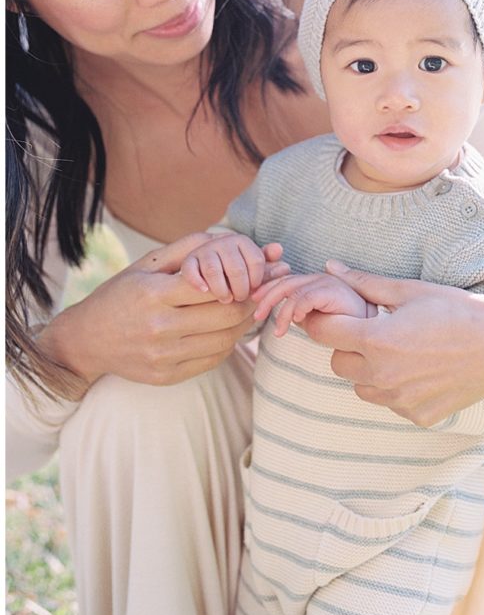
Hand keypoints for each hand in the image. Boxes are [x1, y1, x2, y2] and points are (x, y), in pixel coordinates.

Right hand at [36, 233, 263, 391]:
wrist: (86, 340)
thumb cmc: (121, 294)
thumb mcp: (146, 264)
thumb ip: (187, 249)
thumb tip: (227, 238)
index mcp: (154, 293)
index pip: (215, 285)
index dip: (244, 278)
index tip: (260, 272)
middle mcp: (159, 326)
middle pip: (227, 314)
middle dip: (253, 299)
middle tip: (265, 289)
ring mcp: (164, 355)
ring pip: (226, 339)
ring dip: (245, 323)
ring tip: (250, 307)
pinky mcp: (167, 376)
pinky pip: (214, 359)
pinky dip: (229, 343)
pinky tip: (228, 329)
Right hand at [180, 234, 287, 302]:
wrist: (204, 262)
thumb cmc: (233, 267)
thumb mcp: (250, 265)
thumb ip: (265, 265)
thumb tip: (284, 263)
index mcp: (241, 241)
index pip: (257, 261)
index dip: (258, 280)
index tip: (254, 290)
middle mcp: (222, 241)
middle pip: (237, 269)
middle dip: (241, 289)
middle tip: (240, 299)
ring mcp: (203, 251)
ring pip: (214, 271)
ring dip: (222, 290)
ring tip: (225, 299)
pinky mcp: (187, 261)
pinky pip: (190, 270)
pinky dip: (198, 282)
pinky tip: (205, 291)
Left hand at [251, 270, 373, 336]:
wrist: (370, 326)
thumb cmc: (345, 324)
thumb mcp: (317, 318)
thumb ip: (302, 313)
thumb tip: (286, 317)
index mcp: (313, 282)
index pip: (285, 281)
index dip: (267, 289)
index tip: (253, 302)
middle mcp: (319, 278)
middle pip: (285, 283)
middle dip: (267, 298)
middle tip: (256, 316)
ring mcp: (326, 282)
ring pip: (293, 292)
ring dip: (282, 313)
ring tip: (279, 332)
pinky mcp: (333, 290)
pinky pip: (307, 297)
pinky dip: (297, 309)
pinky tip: (295, 322)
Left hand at [296, 260, 483, 426]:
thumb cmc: (454, 309)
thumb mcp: (408, 291)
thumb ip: (364, 283)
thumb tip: (330, 266)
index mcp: (377, 341)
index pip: (323, 333)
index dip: (322, 321)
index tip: (332, 315)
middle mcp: (384, 377)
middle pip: (337, 363)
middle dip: (347, 346)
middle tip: (374, 331)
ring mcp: (400, 401)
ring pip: (362, 387)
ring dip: (369, 370)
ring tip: (398, 351)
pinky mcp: (418, 416)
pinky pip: (391, 402)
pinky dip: (396, 389)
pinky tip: (419, 370)